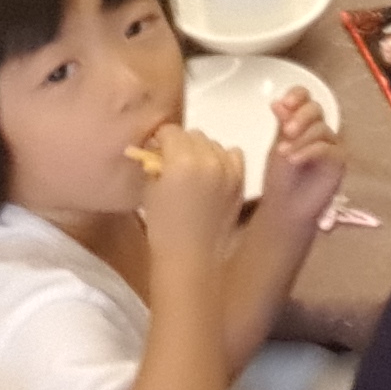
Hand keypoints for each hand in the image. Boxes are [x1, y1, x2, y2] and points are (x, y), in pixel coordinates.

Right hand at [135, 122, 243, 260]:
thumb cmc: (162, 227)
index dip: (160, 140)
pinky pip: (233, 155)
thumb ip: (154, 163)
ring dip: (201, 151)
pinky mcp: (241, 180)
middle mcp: (208, 159)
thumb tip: (156, 149)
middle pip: (192, 134)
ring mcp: (228, 169)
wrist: (190, 258)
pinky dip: (222, 159)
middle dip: (180, 144)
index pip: (170, 131)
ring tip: (193, 171)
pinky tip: (213, 174)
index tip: (155, 151)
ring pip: (212, 143)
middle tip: (172, 163)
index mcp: (181, 160)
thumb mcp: (149, 190)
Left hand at [256, 88, 345, 230]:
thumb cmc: (281, 178)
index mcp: (302, 122)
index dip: (297, 95)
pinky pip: (327, 148)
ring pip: (321, 129)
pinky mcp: (339, 160)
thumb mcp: (278, 147)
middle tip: (287, 130)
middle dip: (300, 116)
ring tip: (283, 153)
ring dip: (300, 139)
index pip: (305, 98)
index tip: (285, 102)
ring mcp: (331, 144)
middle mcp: (319, 129)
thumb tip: (277, 102)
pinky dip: (309, 151)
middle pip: (316, 109)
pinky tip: (294, 159)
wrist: (286, 208)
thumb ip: (282, 124)